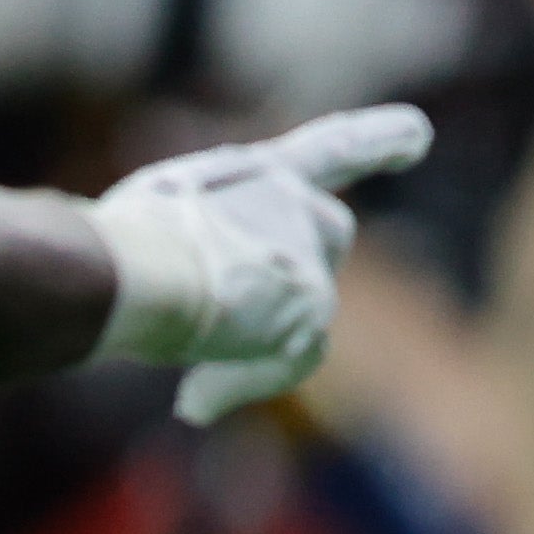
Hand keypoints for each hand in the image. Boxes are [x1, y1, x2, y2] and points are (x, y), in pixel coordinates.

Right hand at [91, 105, 435, 426]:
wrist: (127, 268)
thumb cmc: (112, 247)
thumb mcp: (154, 224)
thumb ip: (203, 243)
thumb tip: (209, 307)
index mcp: (252, 174)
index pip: (326, 150)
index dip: (374, 139)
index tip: (420, 134)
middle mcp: (294, 201)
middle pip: (329, 239)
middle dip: (296, 274)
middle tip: (230, 307)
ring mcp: (309, 251)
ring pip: (305, 314)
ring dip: (252, 340)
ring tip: (185, 343)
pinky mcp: (311, 300)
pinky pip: (289, 359)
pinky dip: (239, 381)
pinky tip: (193, 399)